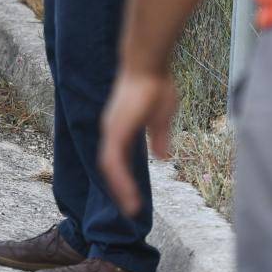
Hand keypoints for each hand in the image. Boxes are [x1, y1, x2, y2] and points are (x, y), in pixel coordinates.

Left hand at [99, 68, 177, 217]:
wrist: (149, 64)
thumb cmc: (156, 84)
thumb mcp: (161, 117)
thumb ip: (159, 137)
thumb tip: (162, 157)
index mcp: (121, 127)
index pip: (117, 158)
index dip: (123, 176)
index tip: (132, 194)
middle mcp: (111, 129)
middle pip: (109, 166)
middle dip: (119, 187)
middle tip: (129, 207)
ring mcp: (111, 129)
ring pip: (109, 167)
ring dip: (119, 188)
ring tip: (131, 207)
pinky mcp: (115, 130)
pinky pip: (113, 161)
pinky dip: (120, 180)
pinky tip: (129, 193)